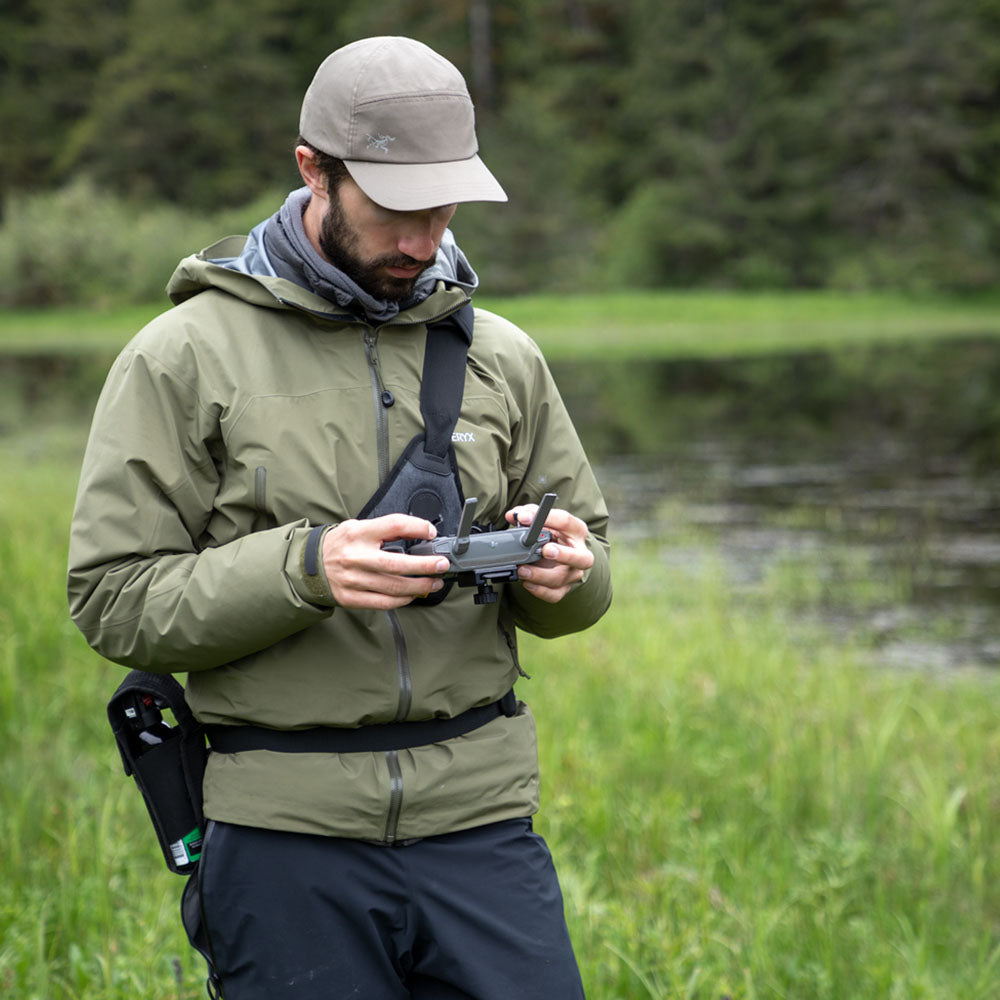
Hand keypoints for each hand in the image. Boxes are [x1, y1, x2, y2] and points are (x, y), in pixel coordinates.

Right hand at [321, 514, 449, 609]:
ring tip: (434, 582)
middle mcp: (356, 557)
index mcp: (358, 533)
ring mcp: (354, 580)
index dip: (416, 527)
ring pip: (394, 587)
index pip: (394, 526)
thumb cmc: (339, 545)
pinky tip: (414, 595)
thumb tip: (418, 535)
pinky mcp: (352, 598)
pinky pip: (384, 602)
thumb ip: (384, 530)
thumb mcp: (358, 527)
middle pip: (398, 563)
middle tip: (442, 565)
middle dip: (425, 565)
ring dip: (419, 586)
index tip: (430, 532)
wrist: (308, 566)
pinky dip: (403, 600)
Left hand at [505, 504, 594, 602]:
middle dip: (564, 554)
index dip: (545, 518)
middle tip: (546, 550)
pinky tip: (527, 583)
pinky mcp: (564, 587)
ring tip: (522, 569)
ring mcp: (573, 573)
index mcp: (576, 531)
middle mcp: (579, 553)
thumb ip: (530, 514)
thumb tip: (513, 515)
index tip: (523, 517)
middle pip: (580, 557)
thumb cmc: (553, 534)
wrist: (563, 553)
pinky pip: (554, 594)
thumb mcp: (545, 521)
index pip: (565, 522)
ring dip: (541, 575)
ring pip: (562, 578)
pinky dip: (540, 590)